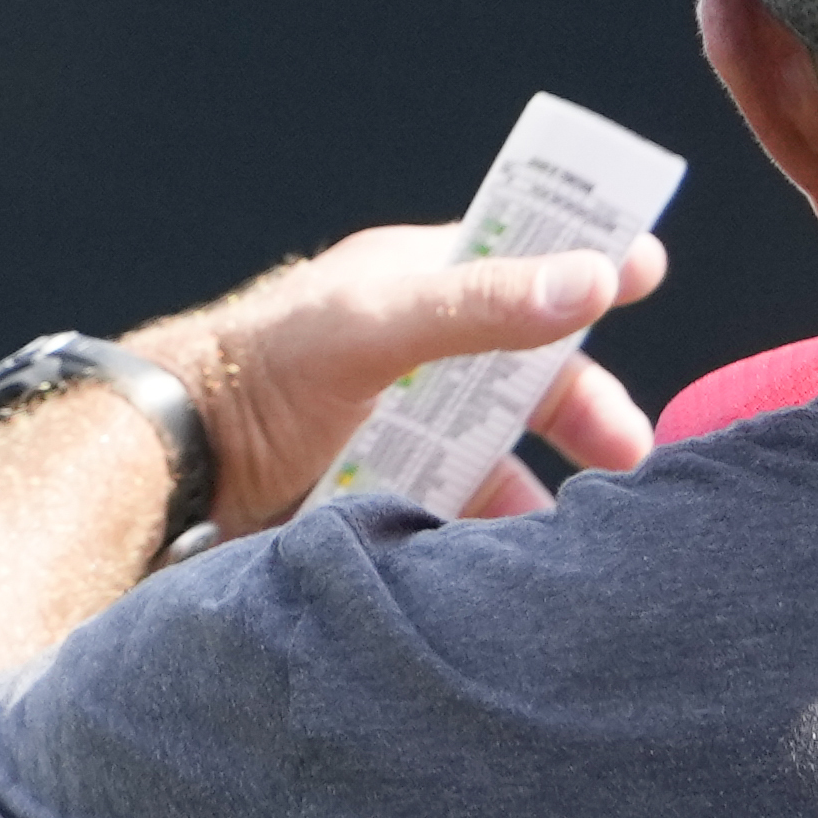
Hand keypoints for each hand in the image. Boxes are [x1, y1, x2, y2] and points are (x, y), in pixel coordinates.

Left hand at [125, 223, 673, 534]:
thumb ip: (482, 305)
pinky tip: (510, 558)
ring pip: (502, 448)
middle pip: (531, 374)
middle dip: (586, 410)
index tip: (649, 268)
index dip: (585, 263)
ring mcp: (404, 422)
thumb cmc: (262, 370)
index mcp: (417, 282)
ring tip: (573, 527)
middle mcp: (419, 350)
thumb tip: (595, 279)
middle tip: (627, 453)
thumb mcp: (378, 327)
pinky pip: (462, 505)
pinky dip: (493, 527)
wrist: (168, 472)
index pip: (522, 259)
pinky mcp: (386, 489)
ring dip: (542, 482)